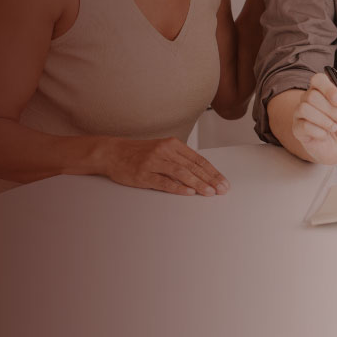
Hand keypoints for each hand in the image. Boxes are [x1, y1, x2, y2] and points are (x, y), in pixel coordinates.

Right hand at [100, 137, 228, 196]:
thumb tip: (202, 174)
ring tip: (210, 192)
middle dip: (210, 179)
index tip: (223, 181)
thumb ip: (180, 159)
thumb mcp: (163, 149)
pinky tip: (189, 192)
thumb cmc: (140, 153)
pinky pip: (164, 182)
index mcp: (173, 144)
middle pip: (193, 167)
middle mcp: (165, 151)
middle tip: (222, 189)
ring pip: (181, 173)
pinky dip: (178, 187)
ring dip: (198, 184)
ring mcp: (154, 162)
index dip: (213, 172)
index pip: (198, 160)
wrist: (113, 153)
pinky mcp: (143, 174)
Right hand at [290, 72, 336, 164]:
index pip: (318, 79)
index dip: (328, 88)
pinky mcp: (298, 128)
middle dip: (330, 109)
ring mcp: (301, 114)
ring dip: (325, 120)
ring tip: (334, 127)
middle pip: (311, 95)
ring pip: (304, 108)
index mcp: (324, 91)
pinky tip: (324, 135)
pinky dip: (319, 132)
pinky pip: (303, 125)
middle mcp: (310, 99)